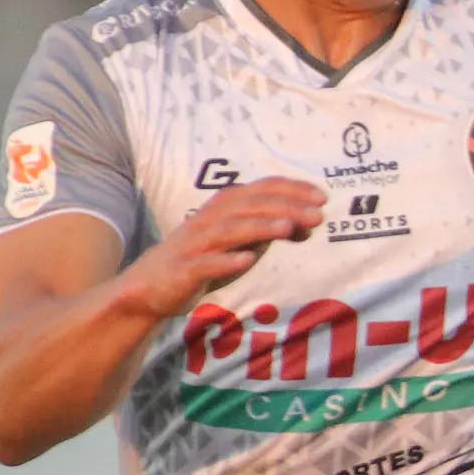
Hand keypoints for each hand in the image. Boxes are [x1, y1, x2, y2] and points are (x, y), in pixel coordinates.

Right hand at [120, 179, 324, 319]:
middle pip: (249, 207)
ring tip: (287, 228)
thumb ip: (269, 230)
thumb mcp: (241, 242)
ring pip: (229, 230)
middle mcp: (209, 219)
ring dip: (259, 227)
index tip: (321, 196)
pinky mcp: (185, 269)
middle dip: (284, 208)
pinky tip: (247, 260)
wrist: (152, 285)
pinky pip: (206, 264)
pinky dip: (226, 261)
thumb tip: (308, 225)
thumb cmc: (204, 258)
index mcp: (223, 208)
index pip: (259, 190)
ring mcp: (196, 244)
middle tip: (318, 214)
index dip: (290, 189)